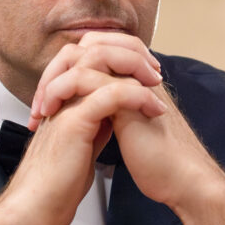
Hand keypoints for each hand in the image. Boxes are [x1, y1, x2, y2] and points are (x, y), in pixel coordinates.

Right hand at [0, 33, 164, 224]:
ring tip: (156, 85)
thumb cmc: (56, 186)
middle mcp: (63, 96)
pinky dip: (136, 96)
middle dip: (129, 54)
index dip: (122, 59)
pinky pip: (109, 94)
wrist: (34, 210)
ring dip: (134, 69)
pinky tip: (153, 108)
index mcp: (65, 99)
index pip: (93, 59)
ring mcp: (65, 106)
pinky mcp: (73, 123)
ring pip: (100, 63)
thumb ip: (97, 125)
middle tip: (154, 71)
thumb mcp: (83, 147)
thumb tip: (116, 115)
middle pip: (94, 50)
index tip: (149, 75)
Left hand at [35, 32, 224, 224]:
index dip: (69, 68)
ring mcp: (134, 81)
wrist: (184, 181)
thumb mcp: (132, 129)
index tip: (48, 97)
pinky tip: (51, 112)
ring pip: (88, 54)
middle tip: (40, 98)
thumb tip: (92, 109)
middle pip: (92, 44)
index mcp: (137, 77)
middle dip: (59, 67)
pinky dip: (62, 90)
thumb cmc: (160, 161)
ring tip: (42, 106)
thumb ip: (116, 111)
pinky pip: (88, 77)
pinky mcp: (129, 97)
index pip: (98, 50)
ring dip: (57, 78)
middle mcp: (137, 73)